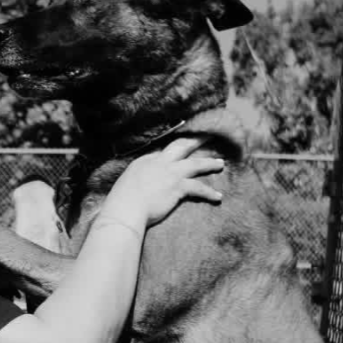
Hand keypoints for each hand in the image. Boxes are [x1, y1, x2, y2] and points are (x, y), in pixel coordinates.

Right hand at [102, 137, 224, 228]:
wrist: (127, 208)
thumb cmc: (122, 199)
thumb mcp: (128, 181)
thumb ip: (139, 177)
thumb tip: (143, 182)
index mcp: (146, 160)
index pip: (164, 151)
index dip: (175, 150)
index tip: (184, 147)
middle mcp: (160, 162)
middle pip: (182, 146)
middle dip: (196, 140)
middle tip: (210, 135)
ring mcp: (171, 173)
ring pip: (195, 164)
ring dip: (209, 163)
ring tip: (220, 164)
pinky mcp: (178, 186)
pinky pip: (199, 188)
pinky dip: (210, 193)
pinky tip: (218, 197)